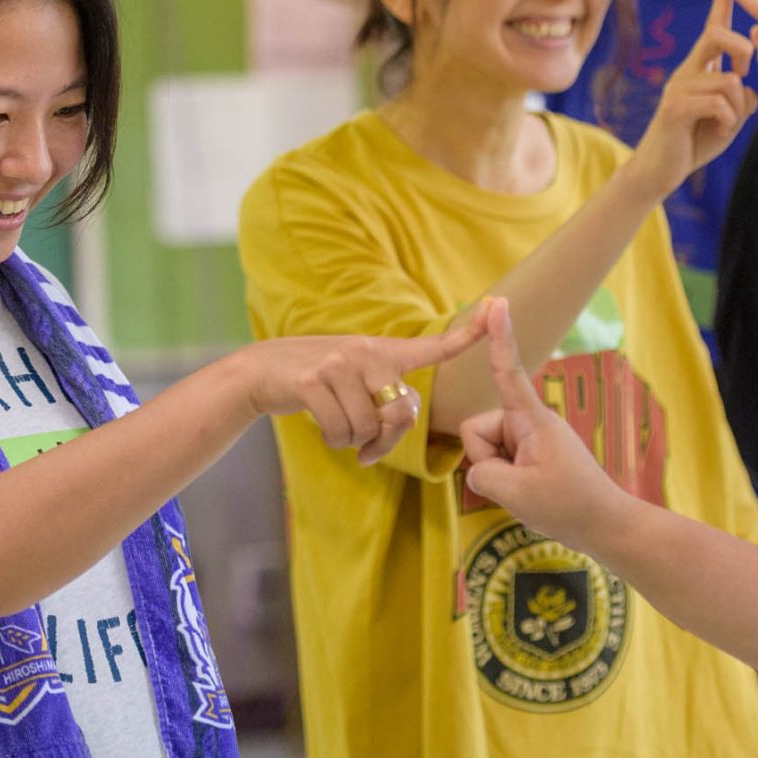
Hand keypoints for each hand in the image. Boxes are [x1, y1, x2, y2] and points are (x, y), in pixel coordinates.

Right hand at [239, 301, 496, 466]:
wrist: (262, 371)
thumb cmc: (318, 381)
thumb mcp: (356, 378)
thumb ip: (384, 395)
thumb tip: (396, 426)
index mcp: (383, 351)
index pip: (434, 345)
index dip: (468, 333)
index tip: (496, 309)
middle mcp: (366, 352)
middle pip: (402, 413)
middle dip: (386, 440)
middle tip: (369, 448)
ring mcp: (339, 365)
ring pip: (367, 429)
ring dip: (353, 441)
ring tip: (338, 427)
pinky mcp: (314, 382)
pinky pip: (340, 432)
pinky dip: (333, 440)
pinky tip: (321, 424)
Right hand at [459, 303, 627, 545]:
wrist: (605, 525)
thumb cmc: (567, 506)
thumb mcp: (516, 493)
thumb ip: (482, 473)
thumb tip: (477, 470)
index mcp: (532, 419)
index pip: (507, 371)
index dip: (498, 337)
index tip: (496, 302)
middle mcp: (530, 421)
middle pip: (479, 430)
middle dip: (487, 459)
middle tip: (519, 485)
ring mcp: (532, 439)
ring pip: (487, 450)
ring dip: (499, 474)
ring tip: (529, 491)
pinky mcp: (533, 455)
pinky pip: (501, 462)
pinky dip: (508, 481)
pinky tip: (532, 495)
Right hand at [628, 0, 757, 191]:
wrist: (658, 171)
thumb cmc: (693, 142)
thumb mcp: (727, 119)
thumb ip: (741, 100)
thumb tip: (751, 89)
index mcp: (699, 68)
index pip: (714, 26)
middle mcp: (686, 71)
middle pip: (717, 35)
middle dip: (743, 49)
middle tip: (745, 74)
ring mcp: (678, 88)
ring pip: (729, 81)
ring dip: (738, 108)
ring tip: (724, 125)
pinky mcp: (675, 108)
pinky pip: (719, 103)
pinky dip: (729, 121)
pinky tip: (717, 132)